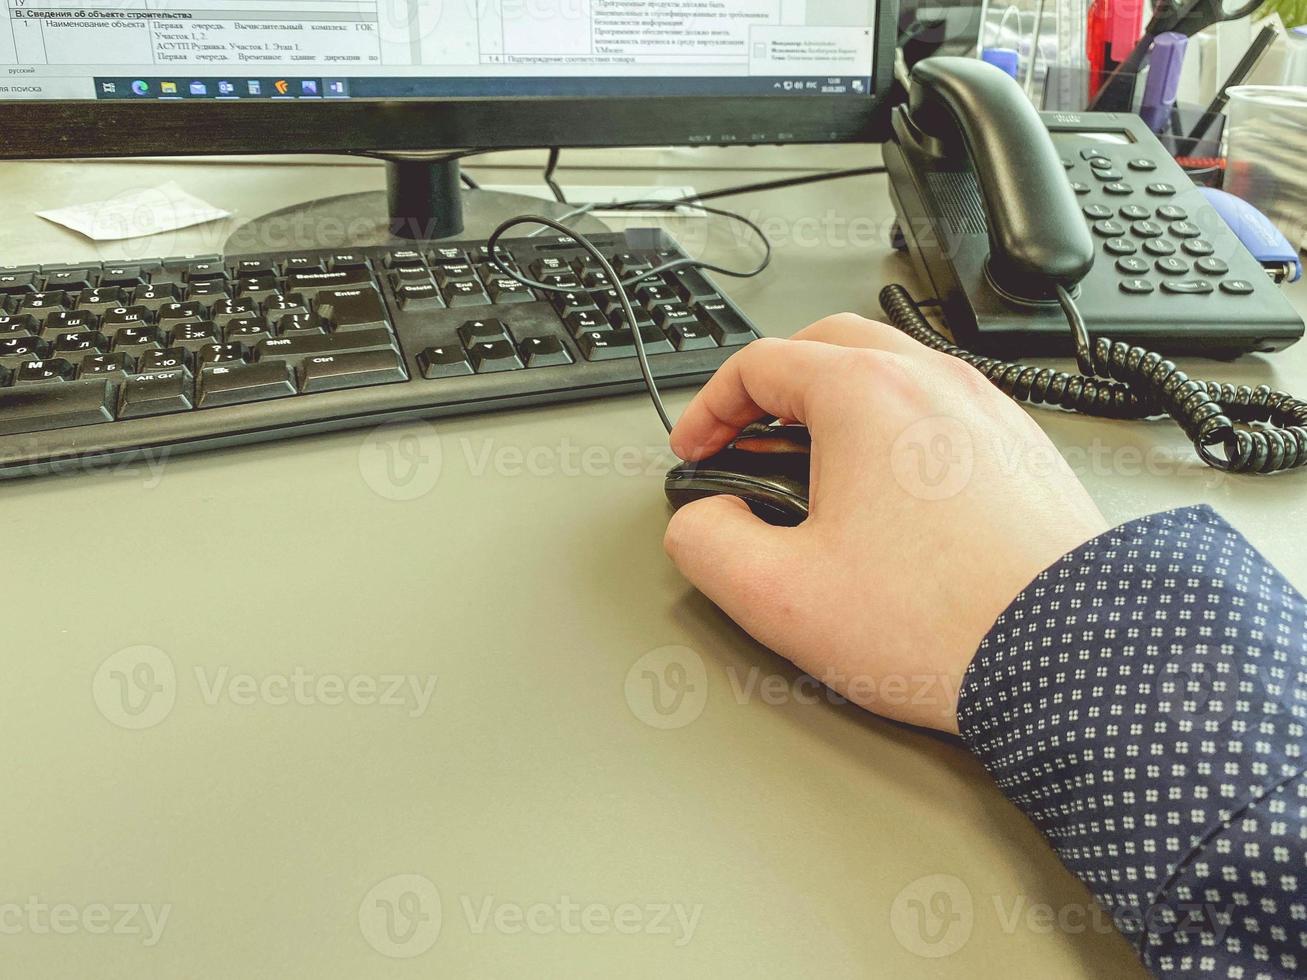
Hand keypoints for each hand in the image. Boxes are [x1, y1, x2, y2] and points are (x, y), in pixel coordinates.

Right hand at [663, 314, 1108, 732]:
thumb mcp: (779, 596)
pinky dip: (894, 427)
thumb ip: (706, 545)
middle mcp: (932, 383)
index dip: (709, 408)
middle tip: (747, 437)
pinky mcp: (1020, 448)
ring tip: (813, 466)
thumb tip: (701, 520)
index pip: (760, 364)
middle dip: (772, 386)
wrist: (1072, 658)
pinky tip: (887, 496)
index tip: (699, 450)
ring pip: (891, 367)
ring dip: (835, 401)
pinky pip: (940, 409)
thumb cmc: (947, 624)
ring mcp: (986, 410)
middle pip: (827, 343)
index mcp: (867, 395)